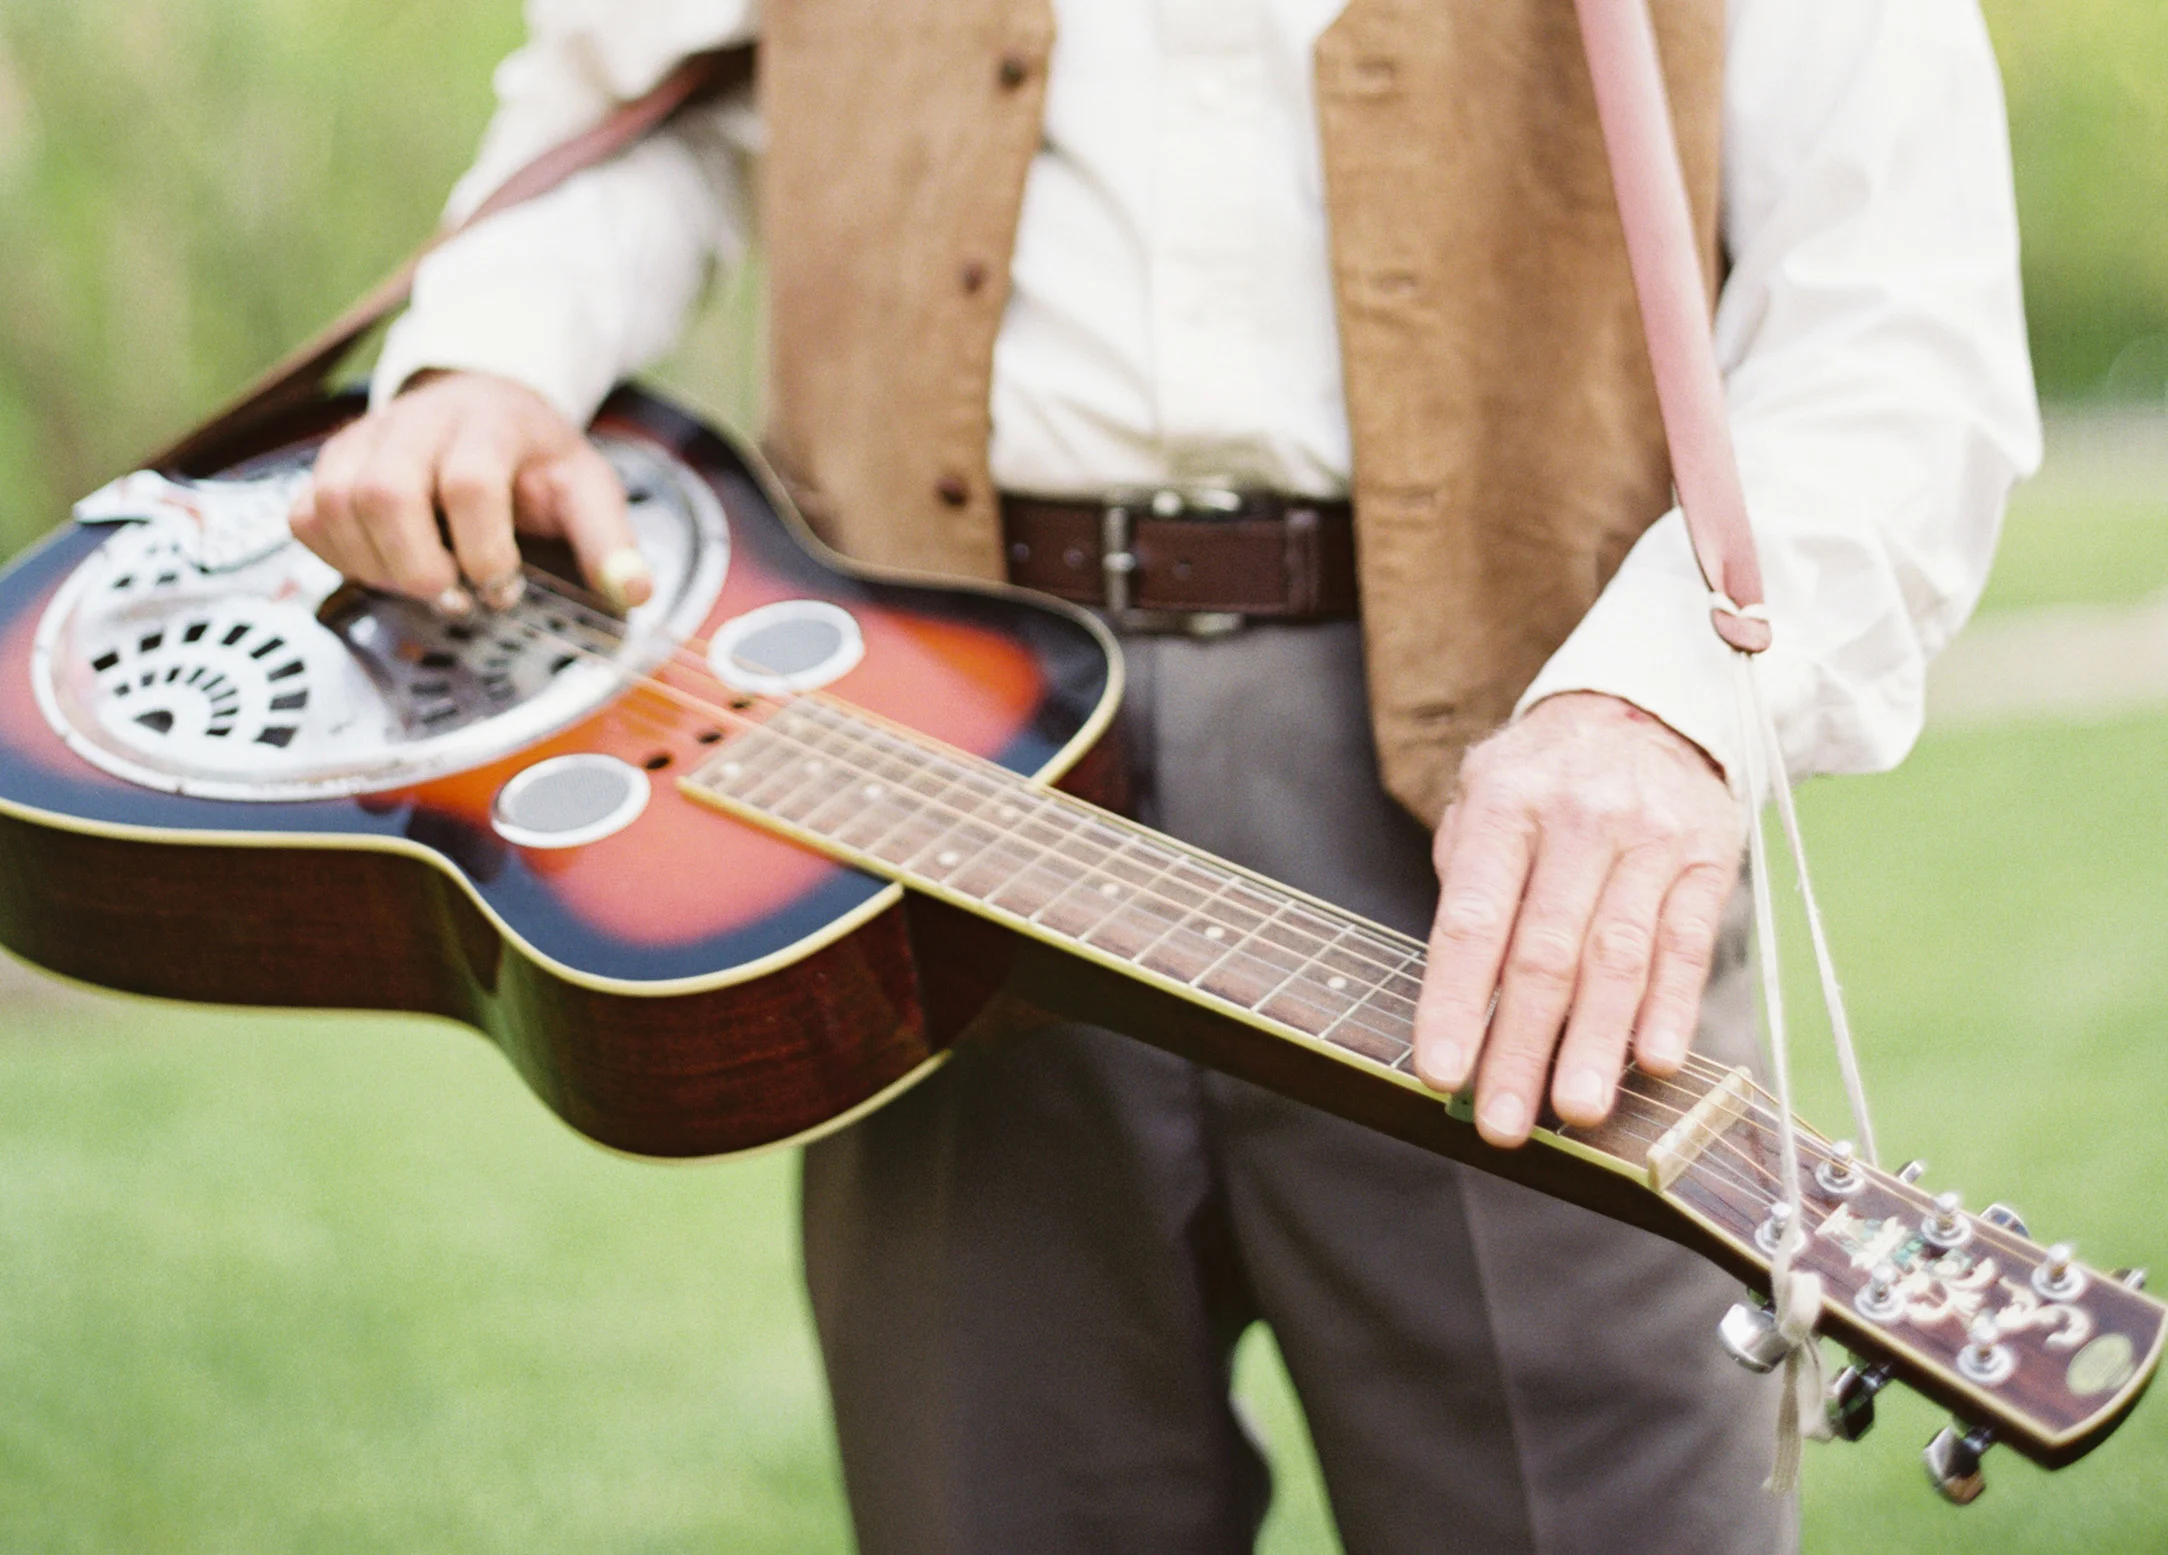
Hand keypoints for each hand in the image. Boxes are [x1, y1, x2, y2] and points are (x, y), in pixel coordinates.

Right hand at [290, 370, 652, 613]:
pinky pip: (305, 514)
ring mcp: (364, 440)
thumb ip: (608, 538)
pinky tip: (384, 569)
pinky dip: (337, 556)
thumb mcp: (585, 486)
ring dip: (378, 566)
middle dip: (419, 565)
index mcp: (488, 424)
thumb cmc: (534, 455)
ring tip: (426, 585)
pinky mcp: (331, 464)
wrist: (484, 402)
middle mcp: (415, 423)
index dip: (483, 549)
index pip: (468, 483)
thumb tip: (632, 591)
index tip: (504, 586)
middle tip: (456, 597)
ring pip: (335, 504)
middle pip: (385, 492)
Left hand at [1411, 692, 1741, 1147]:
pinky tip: (1655, 1060)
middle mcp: (1579, 820)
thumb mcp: (1484, 798)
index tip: (1441, 1073)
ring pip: (1619, 957)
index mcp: (1507, 805)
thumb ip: (1469, 883)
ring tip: (1575, 1110)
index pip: (1473, 922)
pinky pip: (1687, 942)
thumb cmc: (1545, 776)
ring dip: (1596, 1042)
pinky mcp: (1707, 857)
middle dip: (1521, 1046)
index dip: (1456, 1002)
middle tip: (1502, 1122)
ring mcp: (1650, 838)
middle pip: (1546, 953)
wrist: (1647, 704)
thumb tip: (1458, 995)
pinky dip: (1672, 1006)